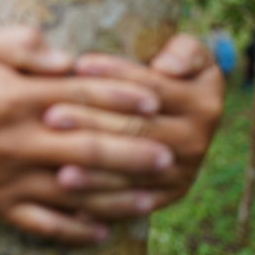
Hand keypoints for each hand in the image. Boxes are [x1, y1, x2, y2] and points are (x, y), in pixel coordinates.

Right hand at [0, 26, 172, 243]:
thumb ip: (25, 44)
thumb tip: (69, 58)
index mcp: (15, 98)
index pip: (79, 96)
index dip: (120, 97)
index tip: (154, 101)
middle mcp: (15, 141)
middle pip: (85, 148)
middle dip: (132, 151)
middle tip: (169, 154)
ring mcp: (7, 179)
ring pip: (72, 192)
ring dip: (116, 195)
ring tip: (155, 195)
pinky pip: (41, 224)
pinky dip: (74, 230)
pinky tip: (105, 231)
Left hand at [44, 33, 223, 216]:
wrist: (190, 113)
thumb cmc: (177, 71)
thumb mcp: (191, 53)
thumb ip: (184, 51)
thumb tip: (166, 68)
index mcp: (203, 102)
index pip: (151, 87)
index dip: (115, 74)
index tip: (79, 65)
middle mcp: (196, 140)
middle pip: (135, 130)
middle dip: (90, 122)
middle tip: (51, 117)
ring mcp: (183, 171)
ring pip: (130, 171)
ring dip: (92, 171)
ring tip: (58, 166)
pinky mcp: (169, 194)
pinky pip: (131, 202)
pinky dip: (100, 202)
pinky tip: (69, 198)